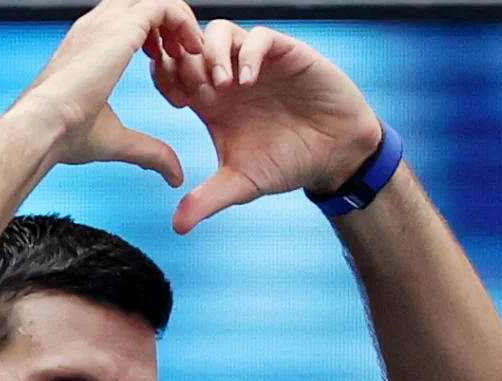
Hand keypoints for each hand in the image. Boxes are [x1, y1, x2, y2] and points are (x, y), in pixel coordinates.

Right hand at [24, 0, 203, 186]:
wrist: (43, 126)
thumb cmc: (63, 133)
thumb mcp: (117, 140)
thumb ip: (149, 151)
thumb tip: (174, 175)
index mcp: (90, 45)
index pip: (128, 21)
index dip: (155, 37)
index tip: (167, 66)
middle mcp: (97, 26)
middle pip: (142, 4)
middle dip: (171, 25)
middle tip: (185, 56)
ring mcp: (108, 22)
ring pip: (155, 0)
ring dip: (180, 21)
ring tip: (193, 51)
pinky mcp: (123, 26)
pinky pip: (164, 3)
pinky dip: (184, 21)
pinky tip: (192, 50)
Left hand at [149, 20, 382, 231]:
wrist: (335, 156)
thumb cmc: (287, 164)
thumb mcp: (242, 184)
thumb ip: (208, 199)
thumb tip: (178, 227)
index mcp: (210, 100)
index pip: (173, 71)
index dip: (166, 78)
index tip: (177, 102)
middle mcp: (229, 75)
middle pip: (190, 46)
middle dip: (187, 64)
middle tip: (199, 94)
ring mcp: (256, 62)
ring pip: (220, 31)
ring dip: (214, 53)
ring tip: (222, 86)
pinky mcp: (286, 55)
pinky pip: (260, 37)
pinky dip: (249, 52)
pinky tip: (248, 79)